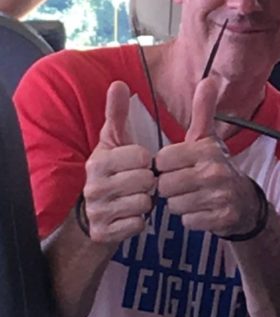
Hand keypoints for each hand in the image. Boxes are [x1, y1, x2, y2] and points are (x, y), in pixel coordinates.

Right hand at [83, 81, 154, 244]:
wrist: (93, 215)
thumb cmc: (110, 172)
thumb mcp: (112, 141)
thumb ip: (117, 114)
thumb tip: (119, 83)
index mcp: (98, 161)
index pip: (143, 158)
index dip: (147, 161)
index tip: (139, 164)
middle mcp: (94, 186)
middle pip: (146, 182)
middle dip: (148, 183)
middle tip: (138, 183)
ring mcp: (98, 211)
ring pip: (144, 204)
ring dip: (146, 202)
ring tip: (134, 197)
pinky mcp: (104, 233)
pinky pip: (138, 225)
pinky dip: (139, 221)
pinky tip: (129, 215)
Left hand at [154, 78, 263, 237]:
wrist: (245, 201)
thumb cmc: (216, 167)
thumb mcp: (208, 138)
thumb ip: (203, 111)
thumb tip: (208, 80)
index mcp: (206, 149)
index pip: (163, 160)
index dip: (166, 166)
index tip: (177, 166)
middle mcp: (214, 171)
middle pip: (165, 185)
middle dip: (170, 188)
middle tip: (184, 184)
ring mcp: (219, 196)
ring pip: (174, 205)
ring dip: (180, 204)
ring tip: (193, 196)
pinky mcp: (220, 218)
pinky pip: (187, 221)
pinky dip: (191, 218)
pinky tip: (201, 210)